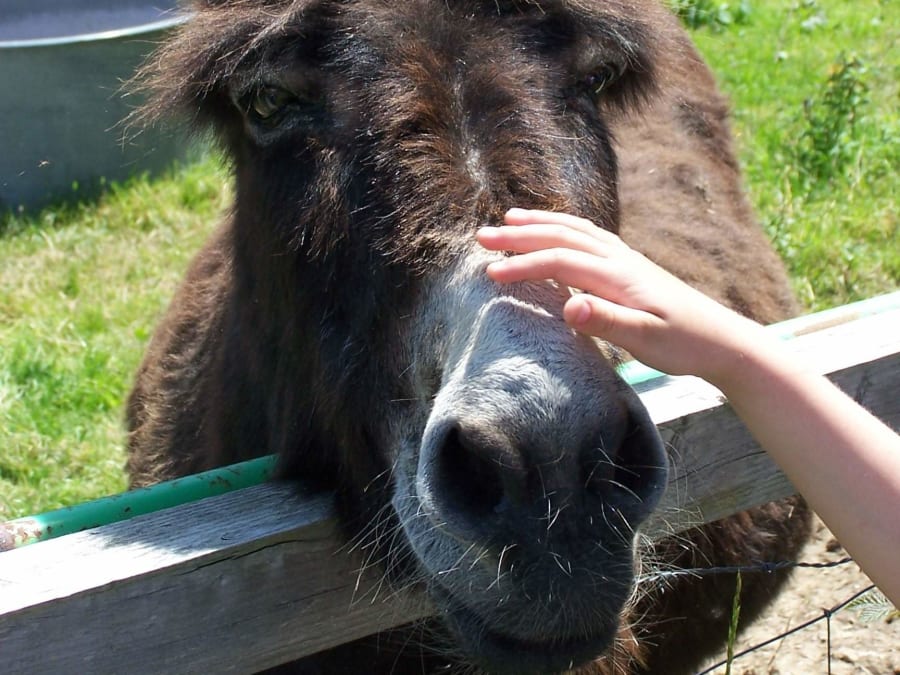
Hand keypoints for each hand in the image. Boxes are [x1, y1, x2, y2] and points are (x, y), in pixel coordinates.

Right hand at [476, 208, 761, 382]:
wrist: (722, 340)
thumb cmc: (684, 344)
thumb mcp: (646, 339)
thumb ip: (607, 321)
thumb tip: (569, 305)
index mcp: (618, 276)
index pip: (560, 262)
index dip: (523, 265)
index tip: (490, 273)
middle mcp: (620, 259)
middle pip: (562, 237)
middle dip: (520, 235)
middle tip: (482, 236)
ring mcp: (626, 259)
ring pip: (576, 230)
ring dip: (541, 223)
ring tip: (510, 219)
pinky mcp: (631, 266)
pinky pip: (590, 236)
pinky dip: (565, 226)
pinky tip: (558, 231)